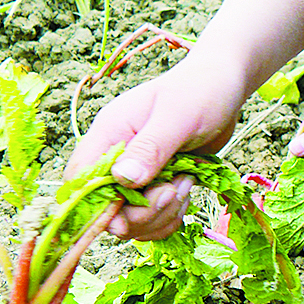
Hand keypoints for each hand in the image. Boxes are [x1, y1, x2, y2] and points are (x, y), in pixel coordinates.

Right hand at [66, 54, 244, 240]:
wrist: (224, 85)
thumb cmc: (201, 91)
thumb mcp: (177, 118)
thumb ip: (150, 148)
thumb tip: (123, 178)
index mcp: (109, 133)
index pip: (80, 179)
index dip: (97, 206)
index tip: (128, 215)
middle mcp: (116, 156)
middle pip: (107, 208)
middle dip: (141, 213)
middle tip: (173, 191)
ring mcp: (136, 172)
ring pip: (131, 219)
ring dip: (161, 215)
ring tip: (185, 184)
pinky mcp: (156, 184)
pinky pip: (153, 218)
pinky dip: (170, 215)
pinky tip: (186, 190)